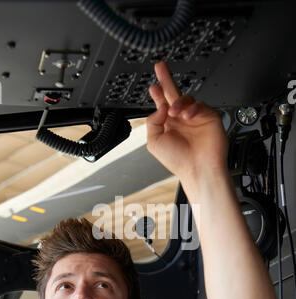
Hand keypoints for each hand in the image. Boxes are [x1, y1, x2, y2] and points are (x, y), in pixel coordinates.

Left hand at [147, 61, 228, 182]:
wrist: (199, 169)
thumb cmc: (178, 161)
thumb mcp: (154, 142)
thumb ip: (153, 121)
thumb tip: (160, 106)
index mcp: (168, 125)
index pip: (162, 104)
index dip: (157, 93)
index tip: (152, 85)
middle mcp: (181, 119)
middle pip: (173, 93)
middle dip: (166, 79)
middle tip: (160, 66)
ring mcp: (195, 117)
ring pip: (186, 98)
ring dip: (178, 102)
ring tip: (174, 113)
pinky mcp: (209, 116)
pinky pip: (200, 104)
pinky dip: (192, 107)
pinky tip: (187, 116)